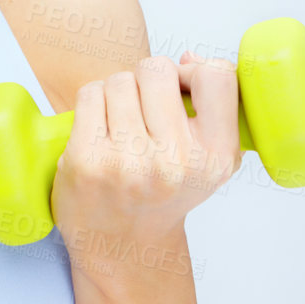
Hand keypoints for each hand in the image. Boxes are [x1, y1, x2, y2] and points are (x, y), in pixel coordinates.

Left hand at [50, 50, 245, 248]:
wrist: (123, 245)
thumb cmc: (164, 193)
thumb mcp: (209, 160)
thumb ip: (212, 107)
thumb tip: (188, 58)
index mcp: (215, 156)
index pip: (217, 76)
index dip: (193, 71)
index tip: (180, 88)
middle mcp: (176, 160)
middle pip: (157, 70)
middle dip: (146, 81)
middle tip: (142, 108)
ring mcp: (129, 160)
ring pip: (119, 80)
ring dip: (116, 92)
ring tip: (120, 123)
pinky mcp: (87, 159)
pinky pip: (89, 95)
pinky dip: (92, 102)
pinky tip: (99, 128)